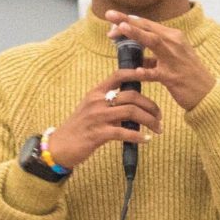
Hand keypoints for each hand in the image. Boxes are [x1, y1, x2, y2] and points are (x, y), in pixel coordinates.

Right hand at [43, 70, 161, 167]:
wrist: (60, 147)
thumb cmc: (80, 128)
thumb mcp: (92, 109)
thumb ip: (110, 103)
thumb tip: (134, 103)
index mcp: (97, 92)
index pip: (119, 75)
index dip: (137, 73)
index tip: (151, 75)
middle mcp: (97, 101)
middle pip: (132, 96)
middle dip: (151, 106)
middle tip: (159, 116)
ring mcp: (98, 117)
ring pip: (131, 112)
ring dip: (149, 121)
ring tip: (157, 128)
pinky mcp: (98, 134)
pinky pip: (124, 133)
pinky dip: (138, 137)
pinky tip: (146, 140)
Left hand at [104, 9, 215, 110]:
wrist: (208, 94)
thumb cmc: (188, 76)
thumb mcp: (171, 61)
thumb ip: (154, 57)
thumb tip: (136, 57)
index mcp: (173, 37)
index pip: (148, 24)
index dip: (129, 20)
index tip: (112, 18)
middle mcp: (175, 43)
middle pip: (148, 28)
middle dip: (127, 21)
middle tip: (109, 15)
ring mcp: (175, 59)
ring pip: (153, 43)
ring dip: (136, 34)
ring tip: (120, 29)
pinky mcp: (174, 77)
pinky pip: (156, 73)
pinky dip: (145, 71)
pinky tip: (134, 71)